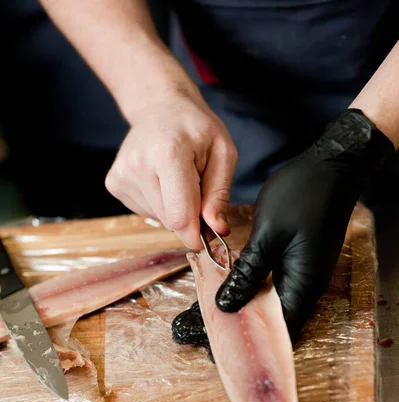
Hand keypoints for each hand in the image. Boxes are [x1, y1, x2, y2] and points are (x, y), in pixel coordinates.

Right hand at [105, 88, 236, 248]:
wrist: (159, 106)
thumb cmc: (194, 128)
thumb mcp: (222, 153)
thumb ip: (219, 194)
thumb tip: (217, 229)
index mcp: (168, 154)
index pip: (180, 216)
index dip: (196, 233)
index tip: (207, 235)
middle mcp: (138, 165)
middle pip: (169, 220)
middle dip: (188, 216)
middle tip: (196, 188)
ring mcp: (122, 174)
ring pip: (158, 218)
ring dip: (173, 208)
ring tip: (175, 178)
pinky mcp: (114, 183)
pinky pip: (145, 211)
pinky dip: (159, 203)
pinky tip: (160, 179)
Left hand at [216, 109, 394, 338]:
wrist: (331, 167)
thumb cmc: (302, 197)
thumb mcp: (267, 236)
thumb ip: (247, 274)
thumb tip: (226, 306)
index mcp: (302, 285)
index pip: (276, 328)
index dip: (247, 339)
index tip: (214, 341)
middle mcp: (305, 286)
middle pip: (273, 319)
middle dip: (242, 325)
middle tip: (206, 328)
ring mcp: (302, 274)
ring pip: (271, 302)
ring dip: (245, 305)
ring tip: (211, 310)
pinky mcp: (297, 262)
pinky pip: (273, 284)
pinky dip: (252, 286)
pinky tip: (230, 283)